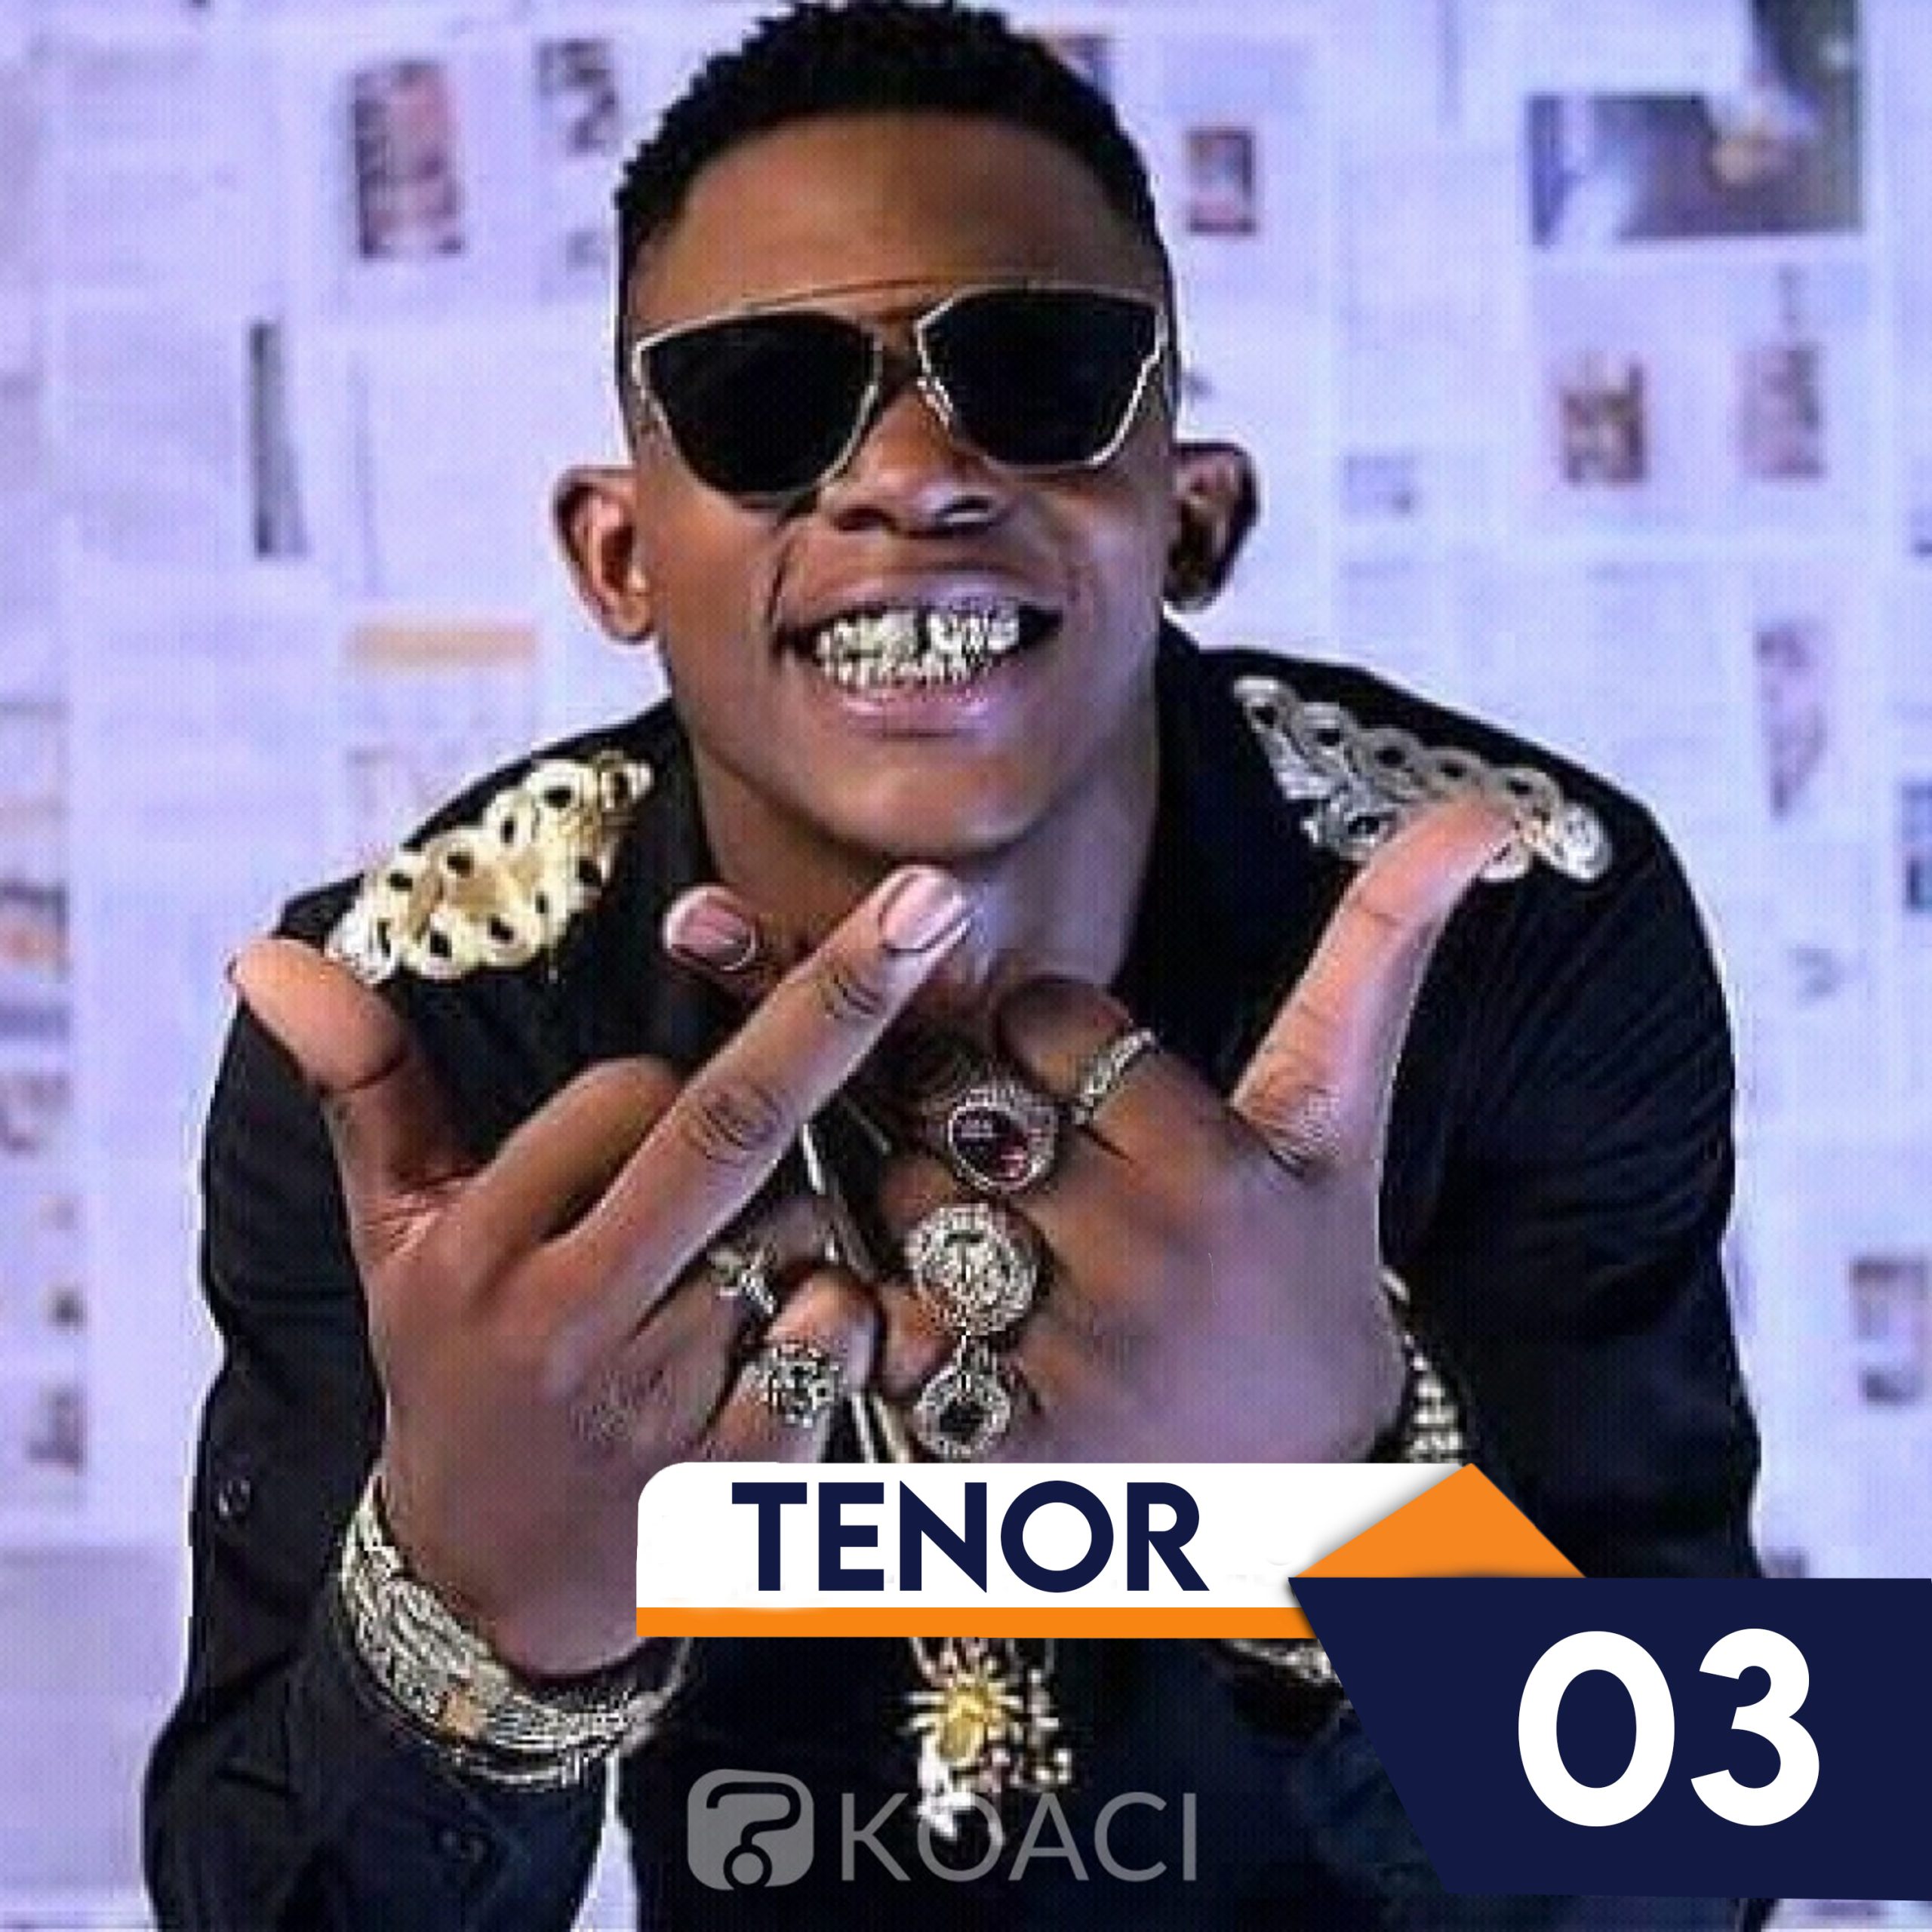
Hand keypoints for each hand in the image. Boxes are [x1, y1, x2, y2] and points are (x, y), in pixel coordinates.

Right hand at [231, 864, 971, 1672]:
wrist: (486, 1585)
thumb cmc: (454, 1369)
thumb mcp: (392, 1236)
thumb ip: (366, 1088)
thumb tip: (264, 952)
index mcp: (478, 1253)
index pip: (623, 1097)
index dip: (669, 1081)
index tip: (649, 1115)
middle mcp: (565, 1325)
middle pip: (729, 1133)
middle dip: (839, 1006)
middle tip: (929, 902)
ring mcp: (656, 1409)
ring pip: (802, 1235)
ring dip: (816, 1215)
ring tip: (739, 1276)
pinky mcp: (733, 1484)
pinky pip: (836, 1343)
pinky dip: (846, 1314)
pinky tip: (796, 1335)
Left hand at [667, 799, 1508, 1463]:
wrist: (1304, 1487)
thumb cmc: (1302, 1265)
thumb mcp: (1340, 1116)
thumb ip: (1382, 951)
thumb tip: (1484, 806)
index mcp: (1224, 1164)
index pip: (1044, 1018)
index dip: (1043, 1038)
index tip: (1082, 1086)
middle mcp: (1149, 1260)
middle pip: (956, 1103)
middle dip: (966, 1120)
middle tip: (1025, 1172)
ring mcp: (1073, 1363)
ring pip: (902, 1203)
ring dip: (919, 1211)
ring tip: (997, 1249)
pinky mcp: (1006, 1453)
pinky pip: (879, 1325)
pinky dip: (890, 1318)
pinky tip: (959, 1333)